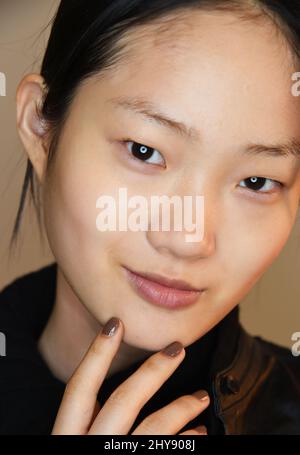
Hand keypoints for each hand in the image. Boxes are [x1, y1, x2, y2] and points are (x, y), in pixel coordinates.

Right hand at [51, 317, 209, 434]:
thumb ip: (89, 422)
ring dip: (182, 407)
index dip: (96, 354)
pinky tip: (200, 436)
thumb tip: (111, 389)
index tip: (115, 324)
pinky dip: (187, 443)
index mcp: (67, 439)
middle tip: (177, 348)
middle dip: (152, 370)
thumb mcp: (77, 443)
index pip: (78, 389)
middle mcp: (89, 450)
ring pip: (153, 430)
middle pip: (123, 402)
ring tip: (202, 397)